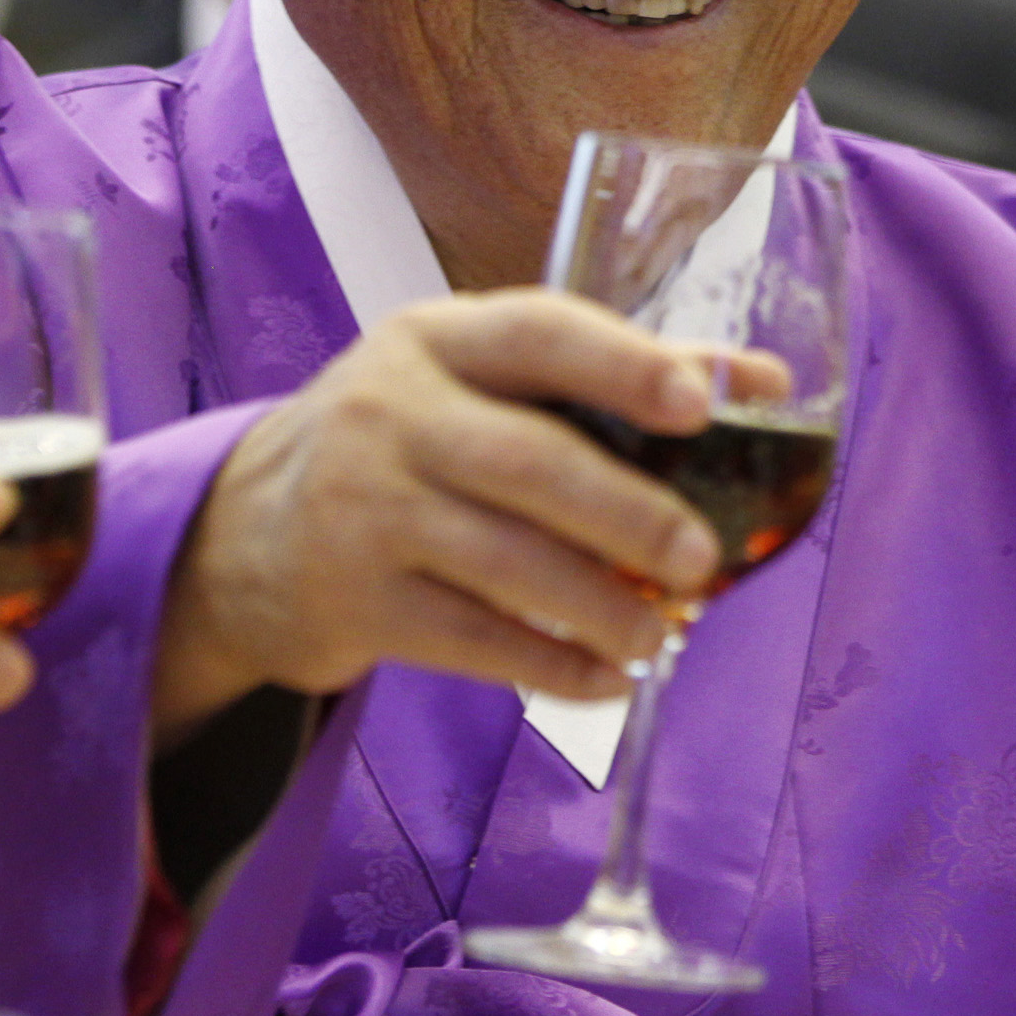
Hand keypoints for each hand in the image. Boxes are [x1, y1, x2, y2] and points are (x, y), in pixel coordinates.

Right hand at [156, 292, 726, 741]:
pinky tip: (608, 680)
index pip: (538, 336)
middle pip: (528, 462)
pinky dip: (552, 667)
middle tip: (702, 559)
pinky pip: (472, 642)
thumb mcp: (478, 383)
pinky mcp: (357, 602)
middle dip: (628, 514)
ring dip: (599, 607)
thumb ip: (612, 379)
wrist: (249, 530)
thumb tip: (765, 383)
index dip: (625, 366)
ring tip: (662, 633)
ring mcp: (366, 510)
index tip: (701, 405)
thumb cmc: (409, 441)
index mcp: (436, 340)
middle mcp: (391, 413)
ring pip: (504, 563)